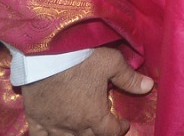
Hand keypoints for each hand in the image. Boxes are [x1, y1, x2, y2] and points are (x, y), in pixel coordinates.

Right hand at [23, 46, 153, 135]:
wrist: (45, 55)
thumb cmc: (81, 58)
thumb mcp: (112, 63)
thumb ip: (129, 78)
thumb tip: (149, 86)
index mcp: (94, 115)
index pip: (111, 132)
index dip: (120, 128)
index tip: (124, 123)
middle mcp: (73, 126)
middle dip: (100, 133)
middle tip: (105, 125)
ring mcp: (52, 124)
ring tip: (85, 128)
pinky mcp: (35, 119)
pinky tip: (56, 134)